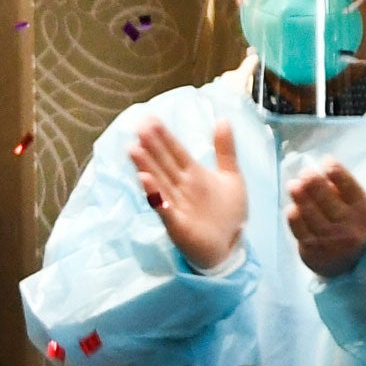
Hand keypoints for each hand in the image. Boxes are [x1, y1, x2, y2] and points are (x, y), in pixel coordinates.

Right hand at [129, 119, 245, 270]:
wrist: (231, 246)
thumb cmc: (228, 214)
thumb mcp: (232, 177)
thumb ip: (225, 150)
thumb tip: (223, 119)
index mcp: (193, 174)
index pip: (176, 152)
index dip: (164, 137)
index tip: (150, 120)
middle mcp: (182, 188)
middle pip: (164, 164)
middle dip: (152, 147)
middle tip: (138, 128)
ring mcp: (178, 206)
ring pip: (160, 183)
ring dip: (147, 168)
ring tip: (133, 151)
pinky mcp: (178, 226)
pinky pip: (165, 210)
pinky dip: (157, 198)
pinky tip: (146, 183)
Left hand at [287, 160, 365, 276]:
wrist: (349, 263)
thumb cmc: (350, 224)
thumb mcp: (355, 206)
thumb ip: (341, 190)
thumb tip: (319, 172)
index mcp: (363, 210)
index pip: (351, 189)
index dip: (338, 173)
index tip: (326, 161)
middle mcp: (349, 227)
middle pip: (329, 202)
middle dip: (315, 184)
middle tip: (304, 172)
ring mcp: (331, 241)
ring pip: (313, 217)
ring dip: (301, 199)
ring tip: (293, 185)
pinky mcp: (314, 252)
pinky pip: (302, 233)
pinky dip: (295, 220)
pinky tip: (290, 208)